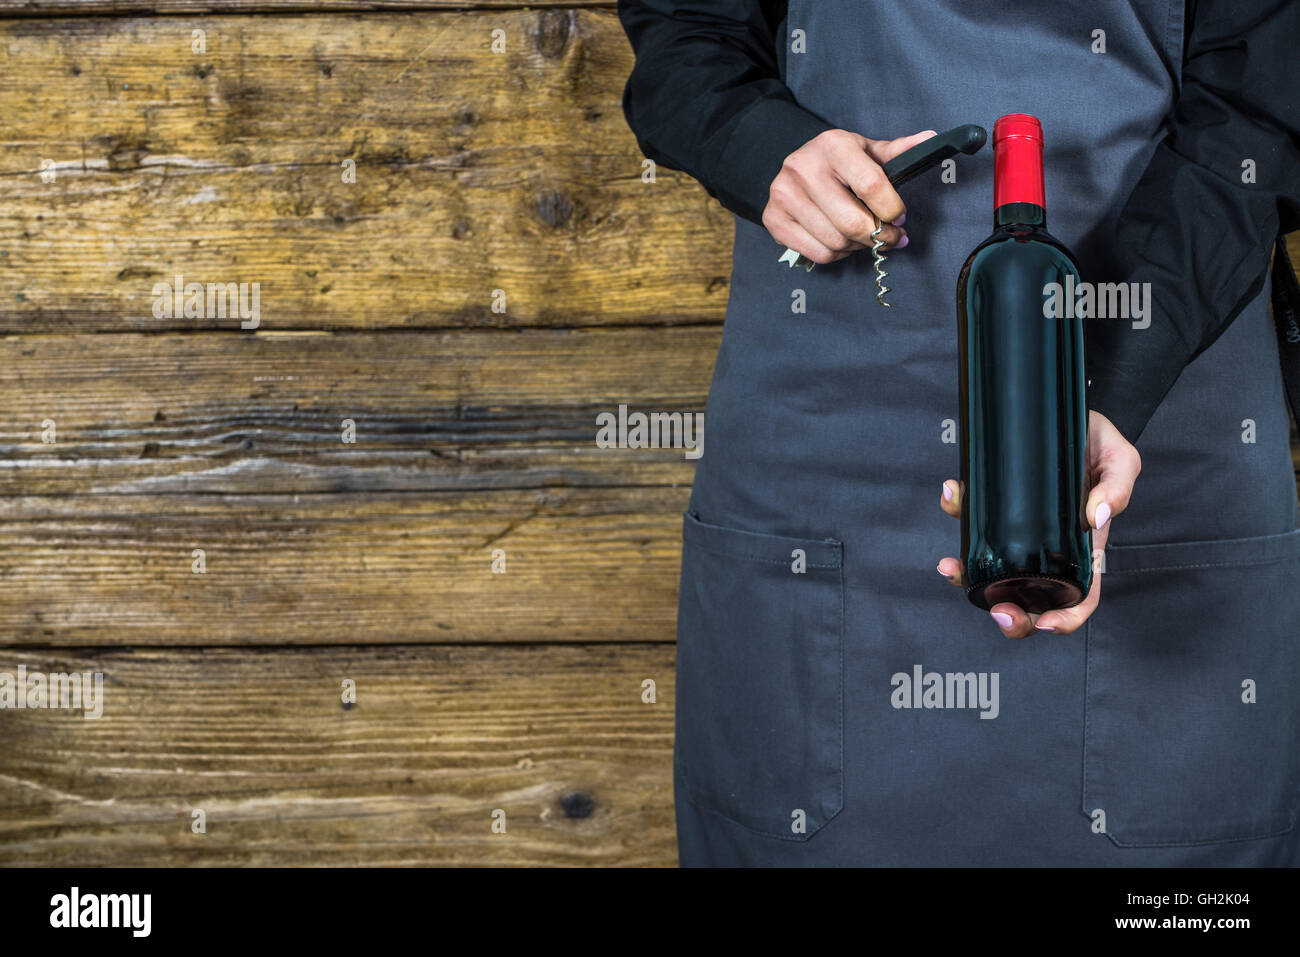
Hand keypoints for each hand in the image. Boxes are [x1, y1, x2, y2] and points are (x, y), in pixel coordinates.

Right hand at [762, 128, 936, 264]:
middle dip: (879, 236)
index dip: (892, 209)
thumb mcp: (866, 150)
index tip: (900, 218)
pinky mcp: (773, 219)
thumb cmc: (837, 160)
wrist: (794, 164)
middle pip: (852, 222)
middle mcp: (803, 168)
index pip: (872, 186)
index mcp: (833, 145)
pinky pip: (818, 254)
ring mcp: (784, 195)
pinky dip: (838, 255)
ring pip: (836, 242)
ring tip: (866, 237)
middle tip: (890, 237)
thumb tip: (931, 138)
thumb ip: (897, 150)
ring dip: (859, 247)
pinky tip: (844, 242)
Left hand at [936, 410, 1141, 635]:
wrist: (1070, 411)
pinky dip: (957, 511)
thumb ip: (1117, 488)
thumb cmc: (1098, 442)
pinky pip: (971, 517)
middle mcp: (1046, 546)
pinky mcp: (994, 504)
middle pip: (1028, 597)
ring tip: (951, 567)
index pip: (1078, 596)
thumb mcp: (1121, 461)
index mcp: (1083, 547)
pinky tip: (952, 495)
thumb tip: (1097, 515)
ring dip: (966, 576)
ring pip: (989, 568)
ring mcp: (1016, 529)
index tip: (1047, 623)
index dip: (1065, 619)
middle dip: (1010, 615)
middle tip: (997, 612)